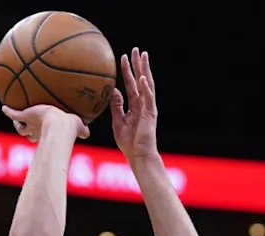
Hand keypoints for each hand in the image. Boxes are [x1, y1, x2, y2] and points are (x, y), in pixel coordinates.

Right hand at [2, 104, 89, 142]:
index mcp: (47, 133)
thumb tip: (88, 133)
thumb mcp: (78, 125)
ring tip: (16, 119)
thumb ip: (82, 130)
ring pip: (20, 127)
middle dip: (28, 132)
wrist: (58, 124)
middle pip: (28, 134)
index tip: (40, 135)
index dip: (40, 136)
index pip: (41, 137)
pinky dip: (8, 111)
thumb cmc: (69, 127)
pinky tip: (4, 107)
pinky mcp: (24, 115)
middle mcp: (37, 131)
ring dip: (18, 124)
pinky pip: (13, 114)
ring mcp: (29, 123)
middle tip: (27, 128)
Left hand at [110, 48, 157, 162]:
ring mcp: (148, 108)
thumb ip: (116, 106)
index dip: (127, 71)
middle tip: (136, 49)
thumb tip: (114, 90)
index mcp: (134, 106)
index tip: (123, 57)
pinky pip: (148, 98)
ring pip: (147, 85)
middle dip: (138, 64)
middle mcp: (143, 104)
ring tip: (143, 56)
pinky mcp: (150, 114)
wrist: (139, 156)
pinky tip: (142, 78)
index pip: (130, 84)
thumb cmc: (129, 143)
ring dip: (145, 70)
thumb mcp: (118, 122)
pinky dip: (146, 88)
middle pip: (140, 80)